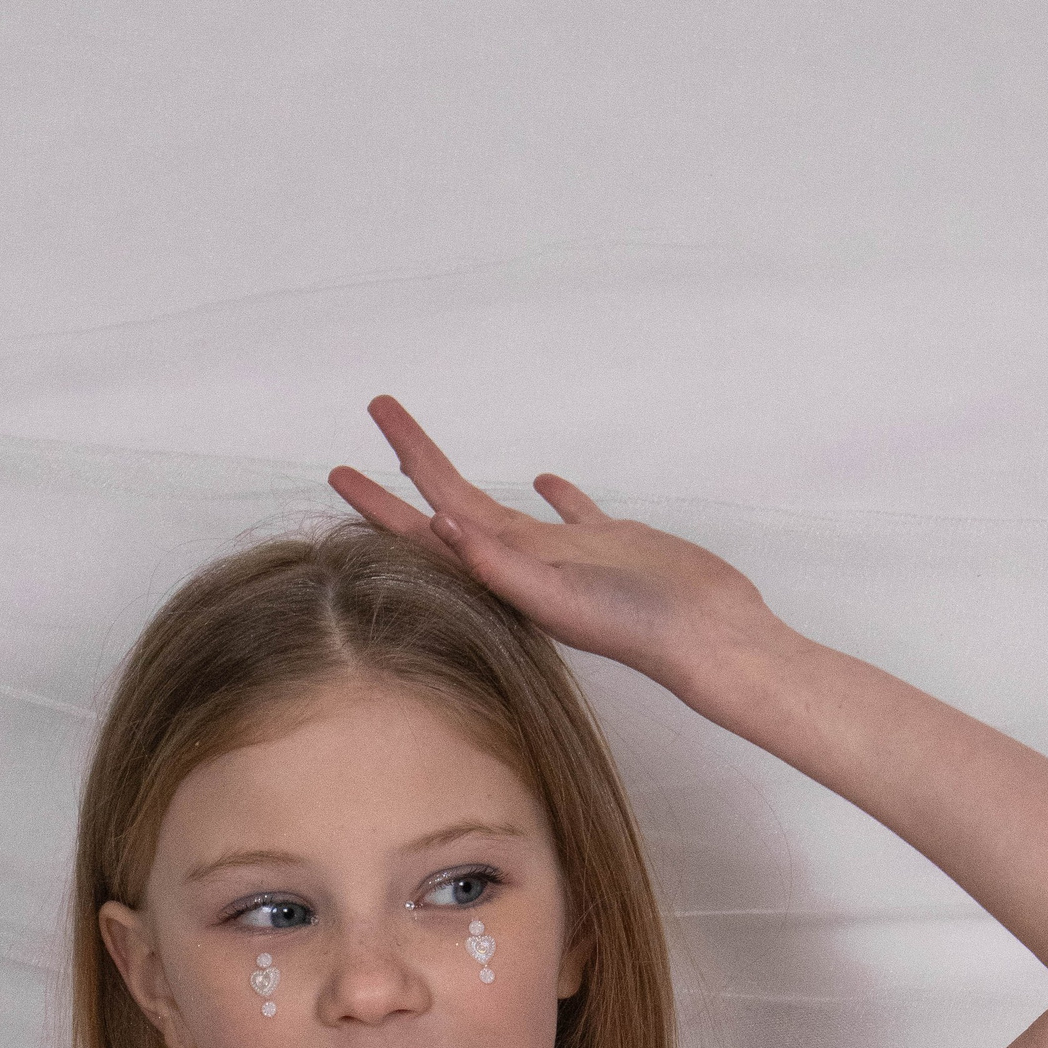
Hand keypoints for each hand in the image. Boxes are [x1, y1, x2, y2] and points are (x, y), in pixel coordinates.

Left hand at [328, 395, 779, 695]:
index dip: (380, 502)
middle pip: (451, 508)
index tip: (339, 467)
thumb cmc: (638, 627)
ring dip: (462, 483)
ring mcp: (568, 556)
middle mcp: (526, 566)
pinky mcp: (611, 545)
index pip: (427, 532)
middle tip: (378, 410)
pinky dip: (555, 495)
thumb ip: (502, 565)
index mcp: (504, 578)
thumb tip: (443, 526)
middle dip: (411, 464)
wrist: (709, 637)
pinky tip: (545, 479)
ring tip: (428, 455)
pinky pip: (571, 514)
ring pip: (500, 510)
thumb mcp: (561, 596)